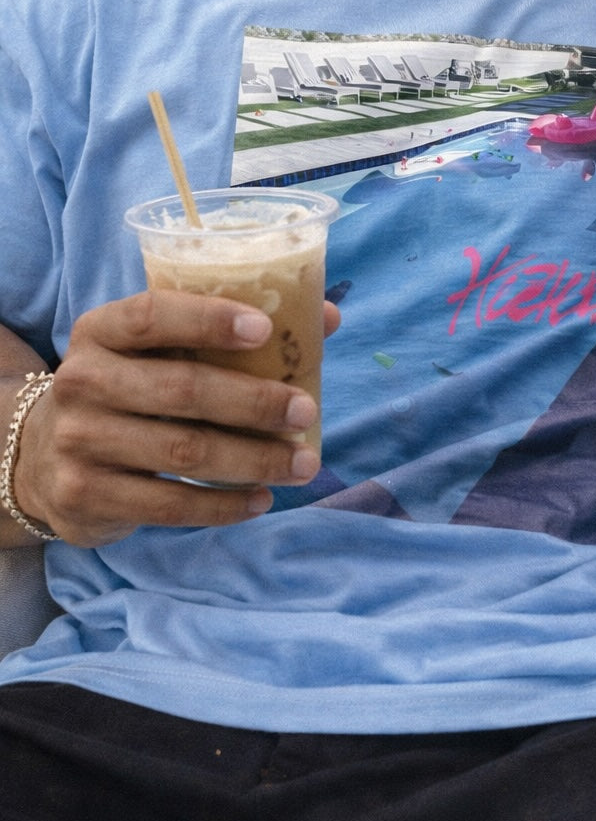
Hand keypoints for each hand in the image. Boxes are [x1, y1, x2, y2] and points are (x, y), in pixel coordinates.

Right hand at [13, 291, 339, 546]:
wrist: (44, 456)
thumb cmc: (129, 388)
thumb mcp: (156, 351)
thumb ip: (227, 332)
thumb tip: (326, 317)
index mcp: (100, 330)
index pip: (152, 315)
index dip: (208, 319)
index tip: (265, 330)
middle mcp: (82, 381)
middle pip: (181, 389)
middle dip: (254, 401)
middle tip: (306, 411)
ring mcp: (80, 442)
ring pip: (184, 451)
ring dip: (254, 459)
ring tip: (303, 463)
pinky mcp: (87, 496)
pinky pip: (170, 504)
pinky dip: (225, 505)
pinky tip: (262, 498)